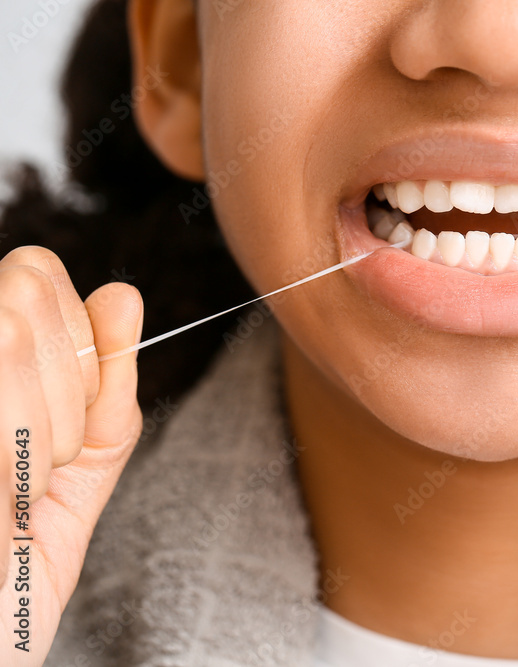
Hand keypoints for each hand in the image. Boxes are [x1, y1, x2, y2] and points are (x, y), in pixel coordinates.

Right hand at [0, 246, 143, 665]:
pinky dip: (13, 451)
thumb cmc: (4, 591)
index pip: (35, 274)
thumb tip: (122, 295)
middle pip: (26, 293)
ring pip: (11, 330)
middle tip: (33, 469)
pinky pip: (3, 391)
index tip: (62, 426)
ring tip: (8, 491)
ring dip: (36, 430)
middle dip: (62, 392)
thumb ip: (101, 395)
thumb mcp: (71, 486)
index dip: (75, 344)